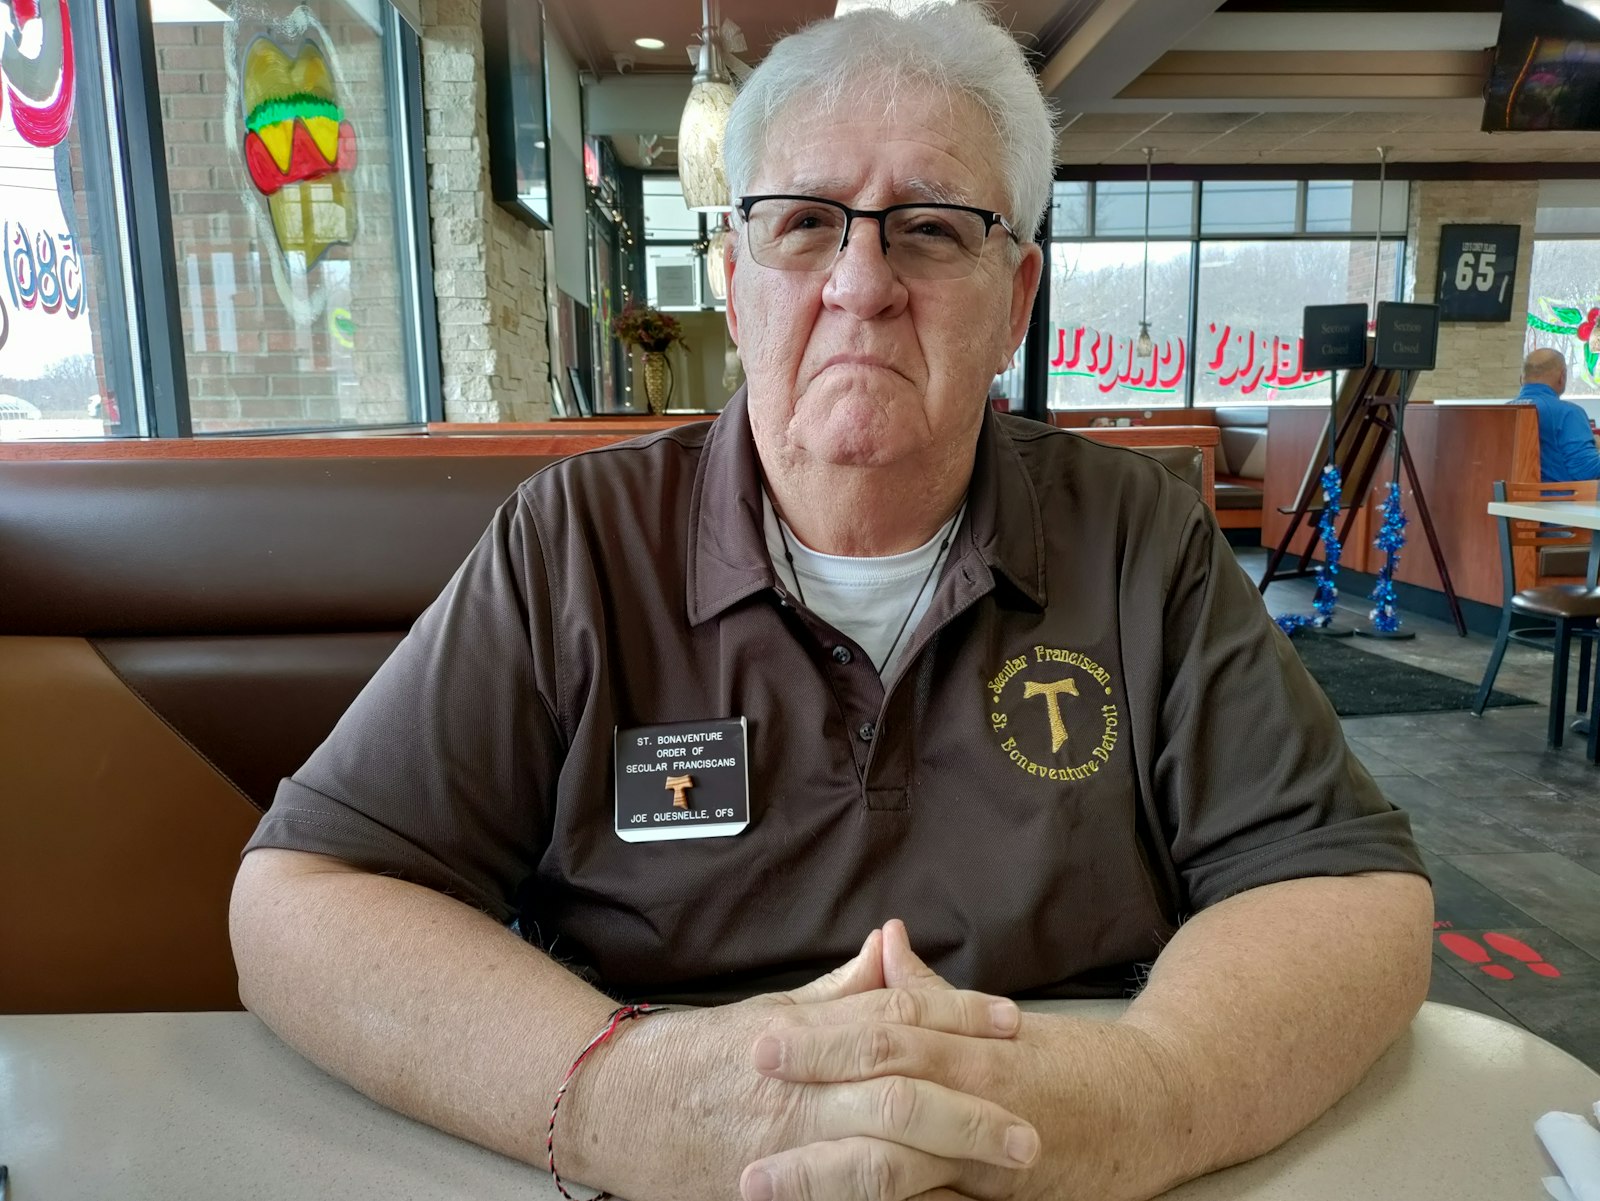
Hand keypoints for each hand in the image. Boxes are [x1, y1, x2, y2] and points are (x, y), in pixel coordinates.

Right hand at [575, 928, 1035, 1200]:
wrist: (614, 1107)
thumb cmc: (693, 1058)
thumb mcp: (768, 1012)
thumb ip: (837, 990)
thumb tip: (891, 948)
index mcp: (800, 1032)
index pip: (893, 1015)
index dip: (957, 1014)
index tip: (1011, 1022)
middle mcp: (797, 1087)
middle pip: (900, 1088)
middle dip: (970, 1105)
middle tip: (1030, 1121)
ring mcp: (785, 1146)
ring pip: (881, 1148)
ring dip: (949, 1156)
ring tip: (1006, 1164)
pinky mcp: (774, 1192)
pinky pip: (846, 1195)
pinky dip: (896, 1199)